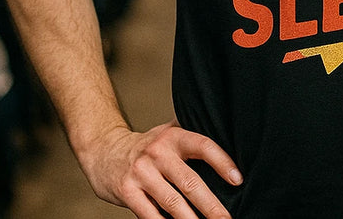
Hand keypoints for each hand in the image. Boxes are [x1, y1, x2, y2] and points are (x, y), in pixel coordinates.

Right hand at [82, 121, 241, 218]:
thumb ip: (191, 136)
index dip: (222, 162)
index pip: (203, 146)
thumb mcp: (167, 132)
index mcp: (173, 137)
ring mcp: (141, 173)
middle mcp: (157, 153)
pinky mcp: (126, 191)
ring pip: (172, 202)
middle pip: (190, 181)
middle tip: (227, 218)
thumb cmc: (145, 146)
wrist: (103, 150)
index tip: (238, 180)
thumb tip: (227, 142)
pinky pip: (149, 214)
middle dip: (211, 204)